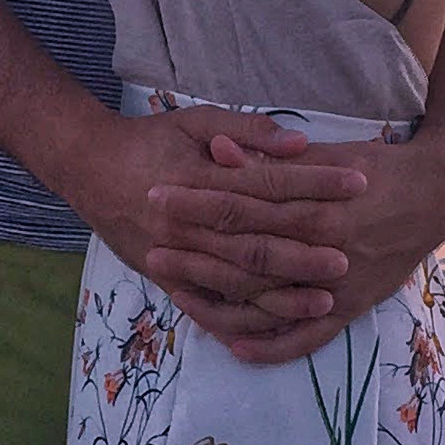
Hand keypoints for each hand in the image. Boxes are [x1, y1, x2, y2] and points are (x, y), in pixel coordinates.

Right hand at [58, 106, 366, 332]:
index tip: (357, 182)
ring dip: (283, 294)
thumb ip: (249, 130)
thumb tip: (300, 144)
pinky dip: (243, 319)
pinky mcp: (166, 278)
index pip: (269, 183)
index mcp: (199, 177)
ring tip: (326, 298)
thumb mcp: (196, 120)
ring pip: (236, 282)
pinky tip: (276, 324)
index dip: (315, 184)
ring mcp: (175, 254)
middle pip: (256, 241)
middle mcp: (187, 221)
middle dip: (305, 252)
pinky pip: (209, 306)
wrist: (87, 167)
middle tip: (348, 257)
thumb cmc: (149, 140)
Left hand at [147, 128, 444, 364]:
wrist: (438, 195)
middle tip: (152, 246)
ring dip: (219, 299)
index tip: (158, 194)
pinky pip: (306, 337)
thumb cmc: (378, 167)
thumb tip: (217, 149)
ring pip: (268, 299)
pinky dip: (270, 346)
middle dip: (195, 249)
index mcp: (317, 203)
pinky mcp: (352, 307)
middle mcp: (326, 247)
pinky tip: (232, 346)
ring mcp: (338, 283)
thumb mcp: (326, 154)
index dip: (197, 198)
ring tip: (175, 293)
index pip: (244, 202)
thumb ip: (270, 158)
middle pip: (246, 252)